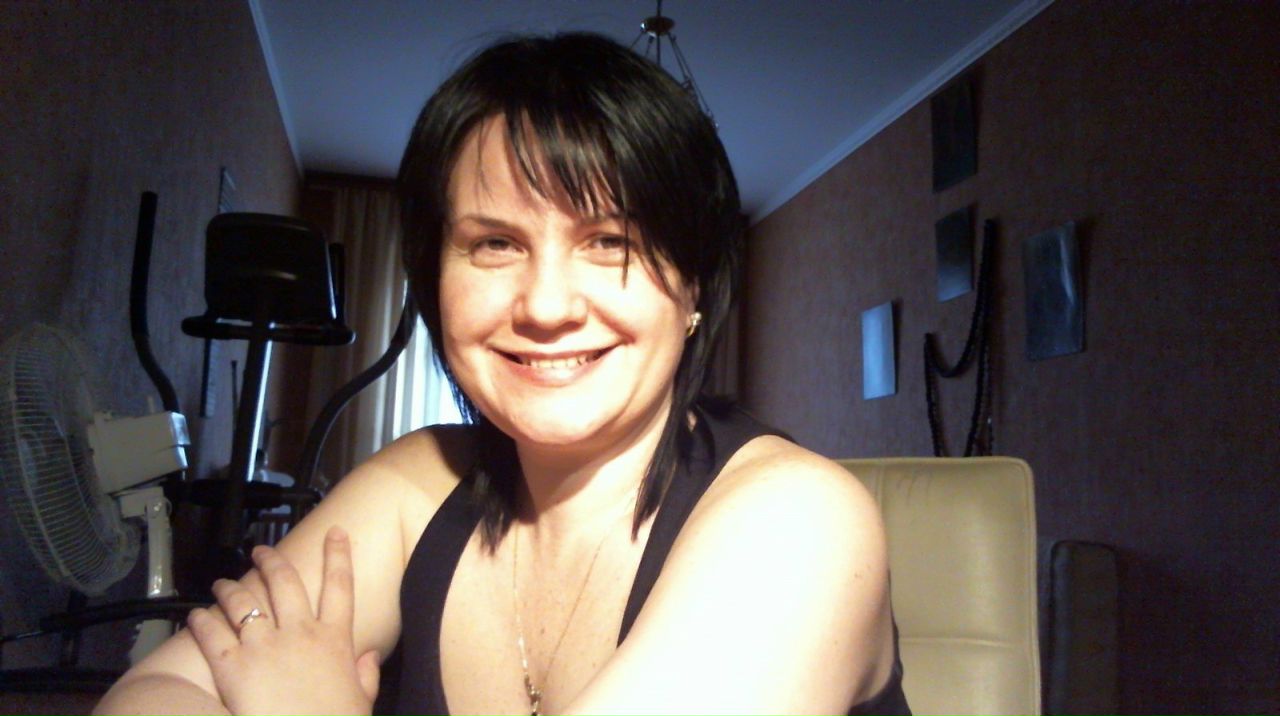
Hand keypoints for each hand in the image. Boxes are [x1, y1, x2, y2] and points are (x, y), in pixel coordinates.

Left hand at [187, 527, 380, 715]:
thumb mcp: (362, 702)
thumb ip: (367, 675)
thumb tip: (371, 655)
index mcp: (335, 640)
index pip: (340, 586)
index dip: (338, 555)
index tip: (335, 532)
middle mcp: (300, 632)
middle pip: (285, 582)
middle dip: (272, 560)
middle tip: (260, 549)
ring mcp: (265, 646)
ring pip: (244, 601)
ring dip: (229, 588)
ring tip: (220, 583)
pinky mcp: (233, 666)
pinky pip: (212, 634)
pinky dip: (201, 621)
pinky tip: (195, 615)